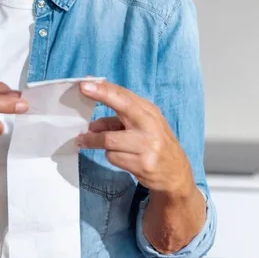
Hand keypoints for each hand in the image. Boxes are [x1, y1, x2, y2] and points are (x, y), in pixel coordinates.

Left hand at [76, 80, 193, 196]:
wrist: (176, 174)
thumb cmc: (155, 145)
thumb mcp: (140, 128)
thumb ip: (116, 122)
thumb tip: (91, 126)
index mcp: (150, 113)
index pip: (125, 96)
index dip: (104, 88)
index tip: (85, 83)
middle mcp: (150, 126)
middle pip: (122, 107)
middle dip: (102, 96)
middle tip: (82, 90)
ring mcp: (147, 146)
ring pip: (109, 140)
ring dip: (94, 141)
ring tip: (86, 141)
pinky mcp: (143, 164)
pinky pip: (113, 157)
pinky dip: (111, 156)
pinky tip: (121, 158)